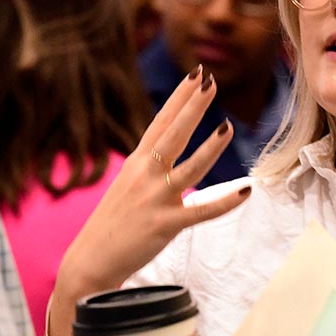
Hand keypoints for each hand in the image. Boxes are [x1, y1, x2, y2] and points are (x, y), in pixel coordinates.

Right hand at [60, 67, 252, 294]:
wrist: (91, 260)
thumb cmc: (113, 223)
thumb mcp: (128, 185)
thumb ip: (150, 167)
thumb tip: (169, 150)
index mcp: (136, 163)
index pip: (161, 122)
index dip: (180, 98)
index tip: (196, 75)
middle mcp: (145, 175)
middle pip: (172, 135)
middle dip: (192, 107)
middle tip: (210, 82)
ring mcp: (155, 199)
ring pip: (189, 169)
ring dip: (210, 148)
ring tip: (227, 127)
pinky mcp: (164, 225)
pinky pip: (201, 212)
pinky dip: (225, 203)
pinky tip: (245, 191)